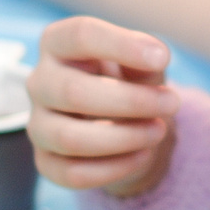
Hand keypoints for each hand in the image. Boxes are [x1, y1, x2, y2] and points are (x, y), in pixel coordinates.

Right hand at [28, 16, 178, 195]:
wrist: (120, 120)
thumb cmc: (128, 79)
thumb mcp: (141, 62)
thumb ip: (147, 57)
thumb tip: (155, 56)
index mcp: (58, 43)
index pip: (80, 35)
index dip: (121, 45)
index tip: (162, 58)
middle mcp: (40, 82)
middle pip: (73, 92)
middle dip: (131, 101)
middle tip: (172, 102)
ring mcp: (38, 124)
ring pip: (69, 138)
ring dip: (123, 138)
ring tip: (159, 130)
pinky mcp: (45, 161)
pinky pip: (71, 174)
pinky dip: (113, 168)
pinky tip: (142, 155)